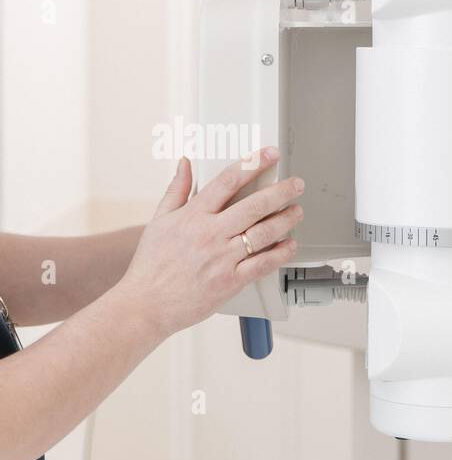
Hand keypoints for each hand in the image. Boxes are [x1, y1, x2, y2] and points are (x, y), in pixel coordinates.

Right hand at [116, 147, 303, 337]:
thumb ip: (176, 190)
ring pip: (263, 233)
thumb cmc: (152, 264)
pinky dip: (280, 253)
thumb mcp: (159, 221)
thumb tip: (185, 162)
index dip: (253, 164)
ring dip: (285, 220)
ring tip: (297, 211)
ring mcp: (222, 258)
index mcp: (192, 216)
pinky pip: (263, 264)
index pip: (227, 181)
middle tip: (297, 184)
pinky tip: (290, 244)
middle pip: (254, 205)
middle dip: (281, 191)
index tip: (270, 154)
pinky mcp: (231, 281)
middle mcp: (210, 234)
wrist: (146, 304)